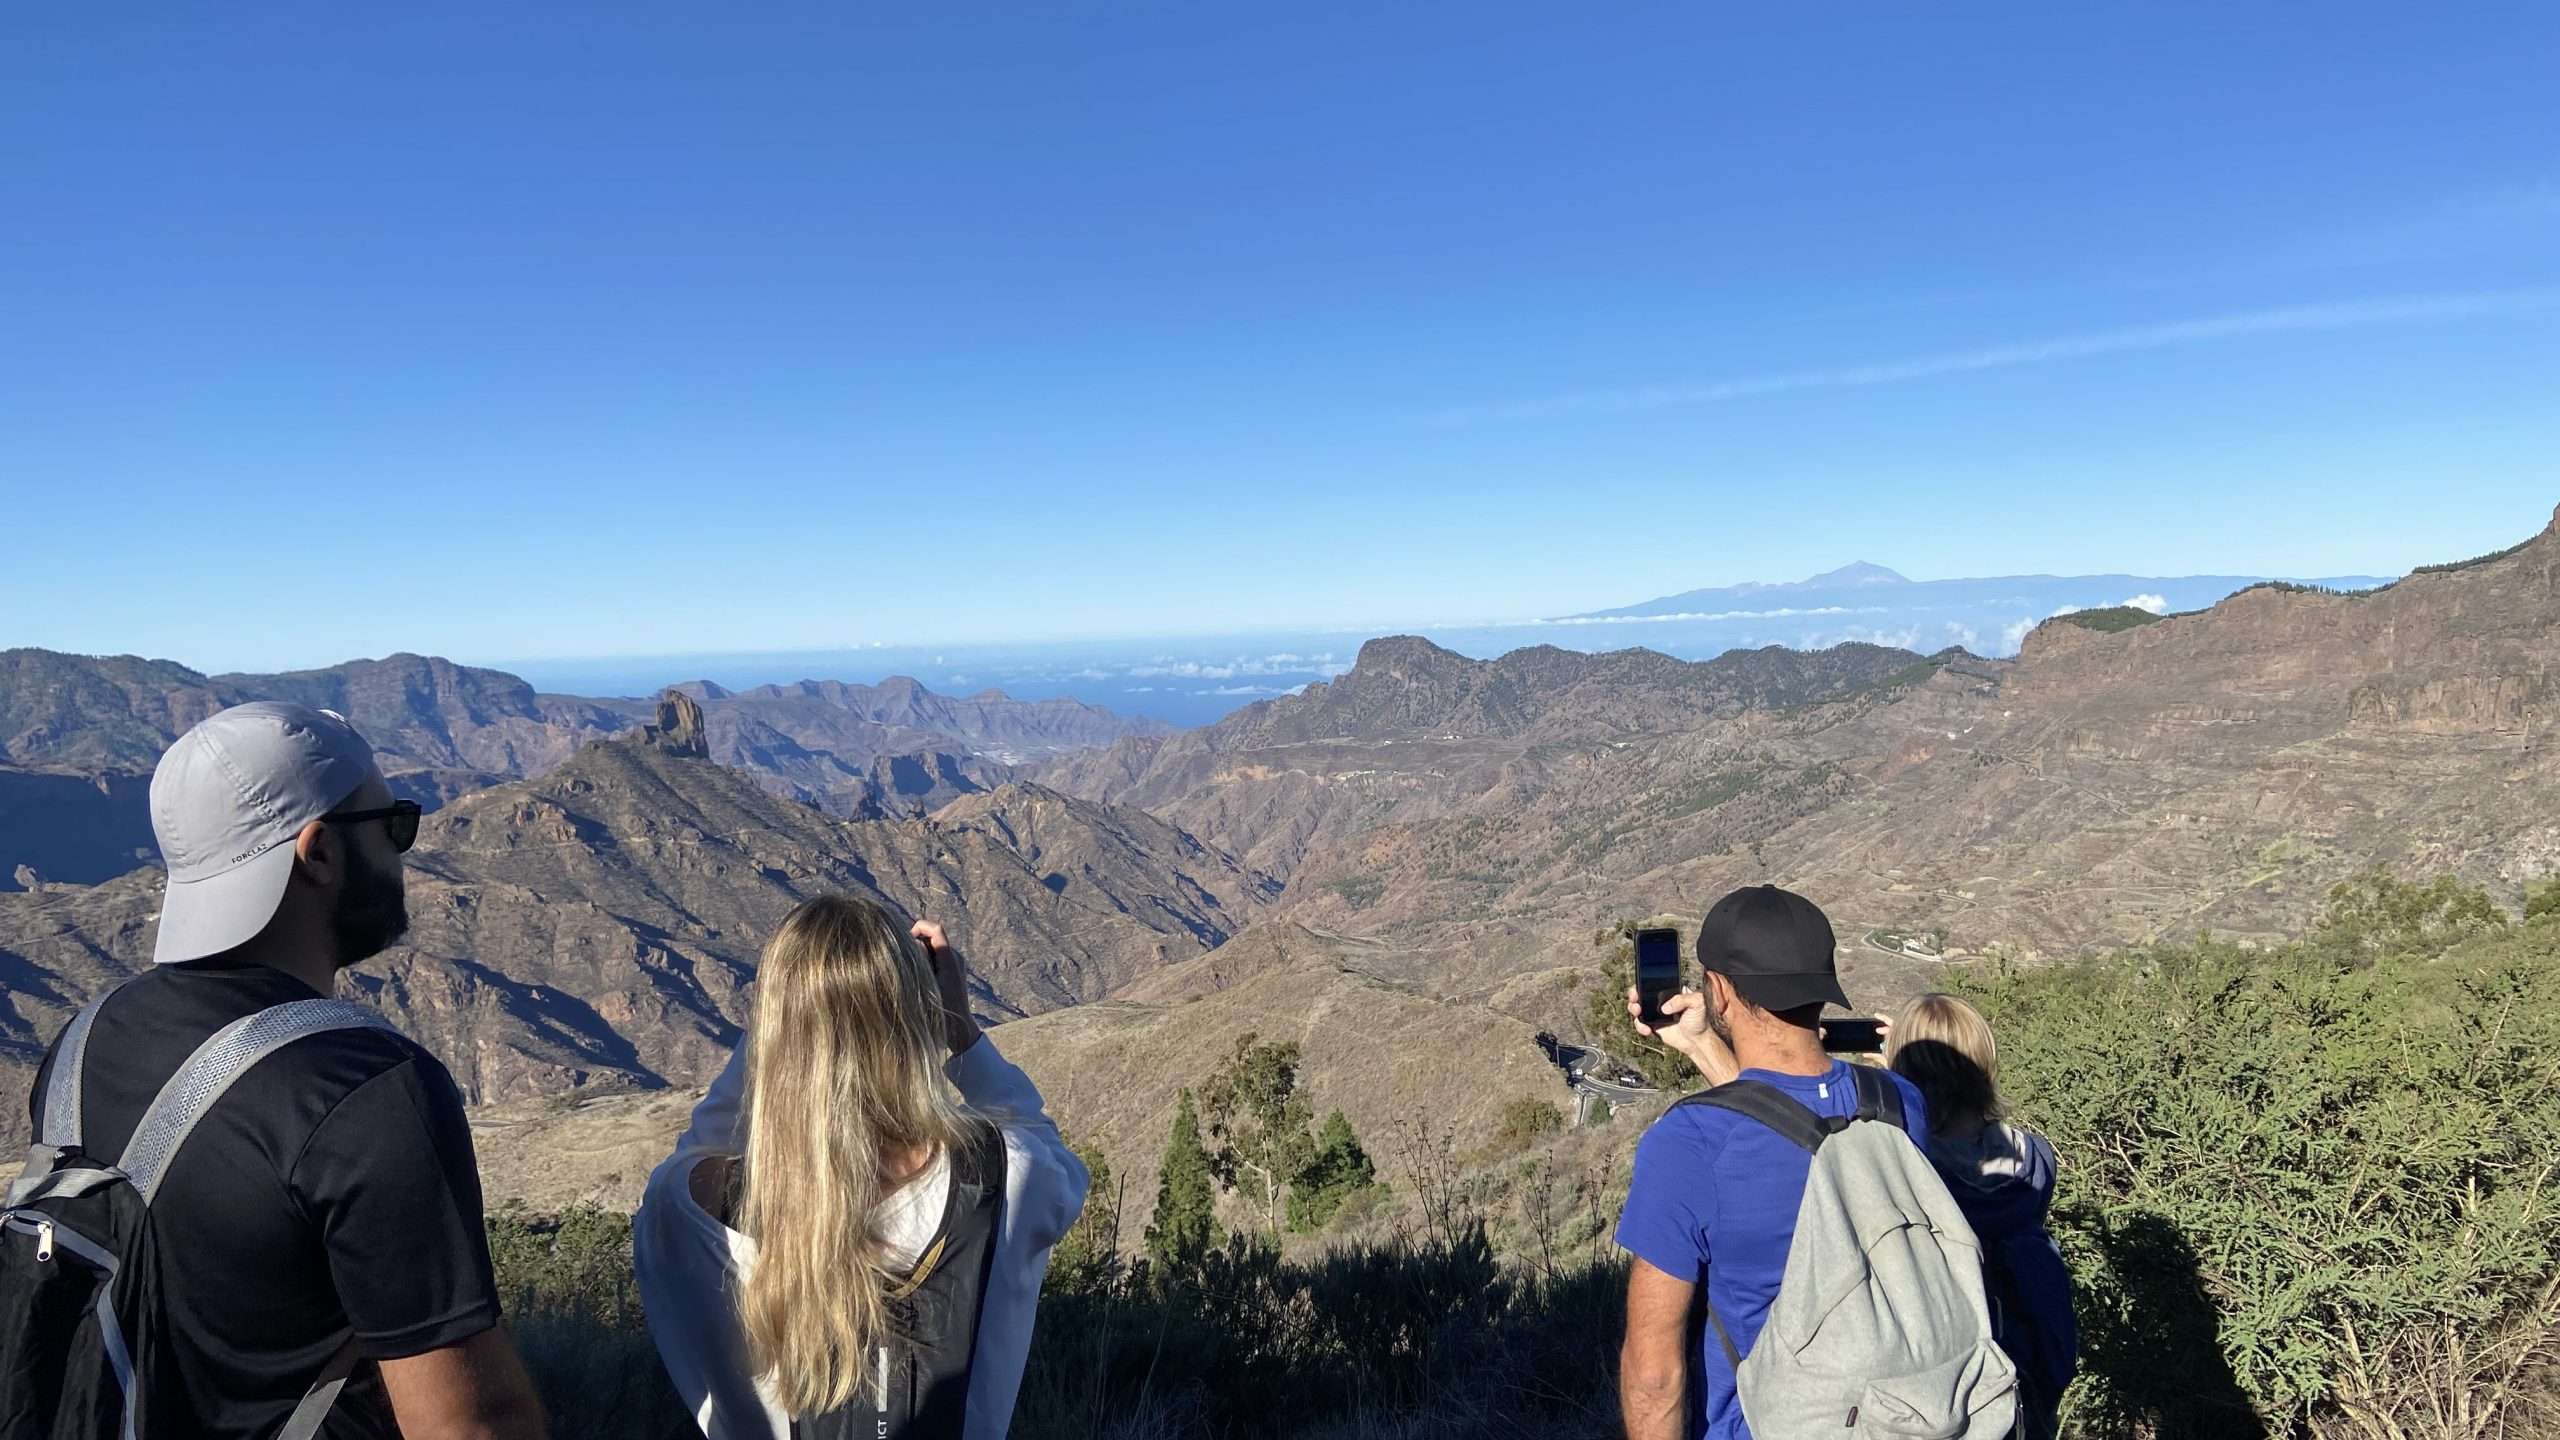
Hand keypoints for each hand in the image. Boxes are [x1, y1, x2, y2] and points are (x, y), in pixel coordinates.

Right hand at [911, 920, 980, 1056]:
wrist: (959, 1030)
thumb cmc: (941, 1011)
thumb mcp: (925, 986)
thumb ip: (918, 963)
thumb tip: (911, 944)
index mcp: (950, 958)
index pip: (935, 929)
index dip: (919, 928)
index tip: (903, 941)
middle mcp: (955, 957)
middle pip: (931, 937)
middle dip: (915, 943)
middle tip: (902, 960)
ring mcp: (955, 964)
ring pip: (932, 947)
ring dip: (918, 954)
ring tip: (909, 971)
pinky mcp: (952, 972)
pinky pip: (935, 958)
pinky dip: (924, 962)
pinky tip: (916, 978)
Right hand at [1626, 984, 1738, 1086]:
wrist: (1698, 1040)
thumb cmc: (1700, 1019)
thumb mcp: (1698, 1002)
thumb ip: (1683, 1000)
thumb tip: (1664, 1008)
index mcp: (1670, 991)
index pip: (1654, 983)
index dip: (1644, 982)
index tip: (1640, 984)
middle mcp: (1660, 1001)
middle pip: (1641, 994)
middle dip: (1634, 994)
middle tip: (1634, 998)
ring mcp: (1655, 1014)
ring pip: (1637, 1009)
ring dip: (1633, 1008)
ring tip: (1637, 1011)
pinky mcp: (1653, 1027)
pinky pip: (1640, 1024)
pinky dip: (1640, 1026)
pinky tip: (1647, 1029)